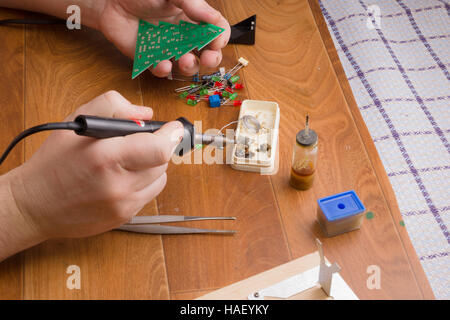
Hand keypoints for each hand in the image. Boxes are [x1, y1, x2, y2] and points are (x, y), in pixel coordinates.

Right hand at [7, 91, 183, 238]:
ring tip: (129, 161)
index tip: (172, 128)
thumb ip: (113, 107)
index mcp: (104, 156)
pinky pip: (150, 194)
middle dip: (158, 147)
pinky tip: (124, 178)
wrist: (35, 204)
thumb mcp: (77, 121)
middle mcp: (117, 184)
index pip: (159, 148)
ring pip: (160, 178)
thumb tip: (146, 114)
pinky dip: (144, 182)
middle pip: (163, 162)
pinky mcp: (125, 216)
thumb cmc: (55, 162)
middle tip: (142, 142)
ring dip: (153, 166)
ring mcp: (123, 204)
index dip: (171, 135)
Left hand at [98, 0, 230, 76]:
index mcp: (193, 17)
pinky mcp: (151, 58)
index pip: (216, 30)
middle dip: (212, 59)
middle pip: (207, 52)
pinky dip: (164, 71)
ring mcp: (169, 48)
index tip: (216, 42)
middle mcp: (184, 34)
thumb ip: (194, 5)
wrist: (110, 1)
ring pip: (187, 64)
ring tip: (184, 61)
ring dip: (190, 66)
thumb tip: (215, 20)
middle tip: (208, 59)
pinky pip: (162, 70)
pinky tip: (162, 64)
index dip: (220, 38)